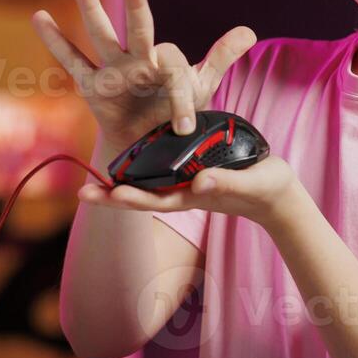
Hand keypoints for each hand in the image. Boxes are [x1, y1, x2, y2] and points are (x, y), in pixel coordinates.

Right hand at [31, 0, 255, 148]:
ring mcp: (114, 68)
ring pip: (102, 35)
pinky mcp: (93, 85)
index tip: (183, 127)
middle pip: (140, 29)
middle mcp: (139, 59)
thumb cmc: (174, 111)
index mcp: (166, 61)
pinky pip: (72, 61)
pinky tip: (39, 16)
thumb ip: (220, 57)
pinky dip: (55, 41)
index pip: (173, 68)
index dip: (180, 99)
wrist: (148, 143)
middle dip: (137, 8)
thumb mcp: (200, 86)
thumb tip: (251, 31)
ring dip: (92, 9)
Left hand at [78, 154, 300, 229]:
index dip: (131, 197)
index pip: (156, 200)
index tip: (109, 193)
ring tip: (92, 179)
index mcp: (194, 196)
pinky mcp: (192, 168)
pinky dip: (141, 165)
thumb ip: (227, 183)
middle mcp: (184, 190)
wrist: (275, 192)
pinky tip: (125, 157)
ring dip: (120, 180)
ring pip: (147, 182)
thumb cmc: (266, 189)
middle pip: (142, 195)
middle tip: (82, 193)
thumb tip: (200, 182)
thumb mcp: (250, 184)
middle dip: (112, 196)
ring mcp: (186, 181)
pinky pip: (161, 169)